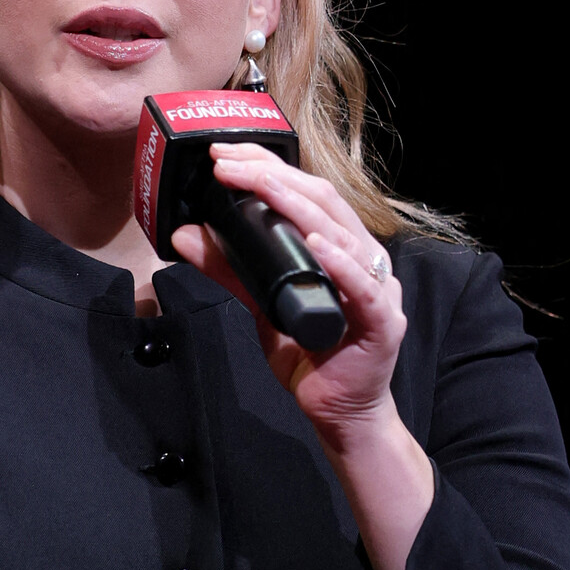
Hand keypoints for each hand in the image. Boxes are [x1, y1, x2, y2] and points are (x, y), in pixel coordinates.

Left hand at [171, 143, 407, 439]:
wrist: (340, 413)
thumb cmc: (311, 356)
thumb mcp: (258, 306)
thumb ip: (229, 271)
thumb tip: (187, 236)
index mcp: (341, 248)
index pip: (306, 195)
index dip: (268, 169)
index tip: (225, 157)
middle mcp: (364, 259)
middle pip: (323, 203)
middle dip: (274, 177)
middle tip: (229, 164)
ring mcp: (378, 289)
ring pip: (342, 234)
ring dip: (297, 207)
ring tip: (262, 186)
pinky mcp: (382, 322)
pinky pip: (362, 287)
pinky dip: (340, 263)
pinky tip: (317, 243)